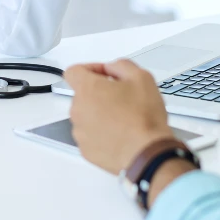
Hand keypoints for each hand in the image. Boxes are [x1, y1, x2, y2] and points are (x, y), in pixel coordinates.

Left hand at [66, 60, 175, 174]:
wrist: (146, 153)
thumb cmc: (143, 117)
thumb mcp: (141, 77)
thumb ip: (120, 66)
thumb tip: (111, 68)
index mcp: (87, 89)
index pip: (73, 71)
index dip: (90, 69)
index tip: (105, 75)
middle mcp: (78, 110)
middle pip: (82, 95)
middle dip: (100, 93)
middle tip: (123, 98)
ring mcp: (80, 132)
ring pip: (86, 116)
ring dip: (100, 114)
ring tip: (124, 119)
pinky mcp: (86, 150)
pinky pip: (90, 136)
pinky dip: (102, 133)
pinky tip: (120, 134)